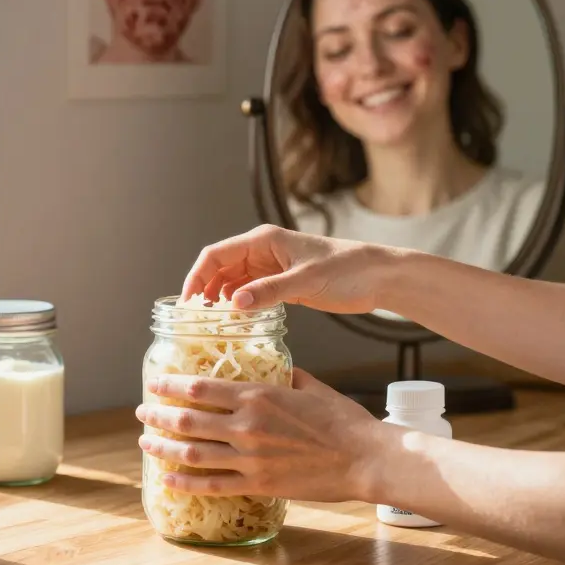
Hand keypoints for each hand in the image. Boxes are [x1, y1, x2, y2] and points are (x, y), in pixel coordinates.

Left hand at [134, 368, 384, 501]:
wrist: (364, 458)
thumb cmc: (341, 420)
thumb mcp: (309, 386)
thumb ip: (282, 374)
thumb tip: (269, 364)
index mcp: (256, 396)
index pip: (199, 388)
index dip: (170, 385)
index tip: (154, 383)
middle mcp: (246, 426)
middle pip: (187, 421)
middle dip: (158, 416)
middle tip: (142, 412)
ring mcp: (249, 459)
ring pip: (193, 454)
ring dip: (163, 449)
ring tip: (146, 444)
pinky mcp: (258, 485)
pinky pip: (212, 485)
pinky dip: (185, 482)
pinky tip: (167, 479)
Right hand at [180, 224, 392, 313]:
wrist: (378, 276)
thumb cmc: (347, 270)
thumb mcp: (306, 281)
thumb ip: (269, 291)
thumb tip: (232, 303)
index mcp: (263, 241)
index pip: (216, 255)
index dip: (196, 276)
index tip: (186, 303)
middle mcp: (262, 251)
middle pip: (219, 268)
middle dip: (203, 290)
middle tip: (193, 319)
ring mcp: (271, 267)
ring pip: (232, 281)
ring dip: (219, 298)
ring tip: (210, 323)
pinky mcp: (282, 283)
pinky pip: (249, 291)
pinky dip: (238, 304)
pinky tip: (235, 320)